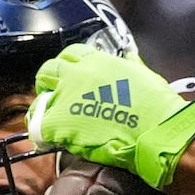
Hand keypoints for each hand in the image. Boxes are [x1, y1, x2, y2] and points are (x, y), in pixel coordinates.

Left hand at [27, 45, 194, 188]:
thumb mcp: (142, 73)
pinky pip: (38, 126)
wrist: (155, 130)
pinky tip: (49, 140)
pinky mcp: (60, 122)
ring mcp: (66, 97)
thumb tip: (127, 59)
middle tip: (56, 96)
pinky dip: (41, 133)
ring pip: (40, 98)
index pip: (71, 54)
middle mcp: (77, 74)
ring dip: (43, 107)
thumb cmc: (155, 105)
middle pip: (48, 70)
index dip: (69, 66)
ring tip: (50, 120)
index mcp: (97, 61)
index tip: (73, 76)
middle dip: (49, 82)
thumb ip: (128, 65)